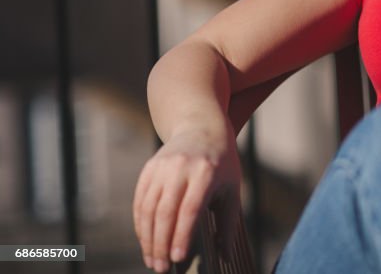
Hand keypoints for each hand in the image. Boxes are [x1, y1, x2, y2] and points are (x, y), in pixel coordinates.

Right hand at [133, 124, 241, 271]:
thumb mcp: (232, 188)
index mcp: (205, 172)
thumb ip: (227, 222)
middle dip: (161, 243)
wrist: (202, 128)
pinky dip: (140, 224)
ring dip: (147, 238)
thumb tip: (225, 256)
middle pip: (165, 212)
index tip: (177, 259)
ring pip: (148, 209)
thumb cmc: (222, 164)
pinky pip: (140, 200)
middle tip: (161, 268)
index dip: (181, 236)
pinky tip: (145, 240)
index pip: (190, 210)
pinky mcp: (149, 168)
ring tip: (152, 260)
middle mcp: (181, 168)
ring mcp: (162, 167)